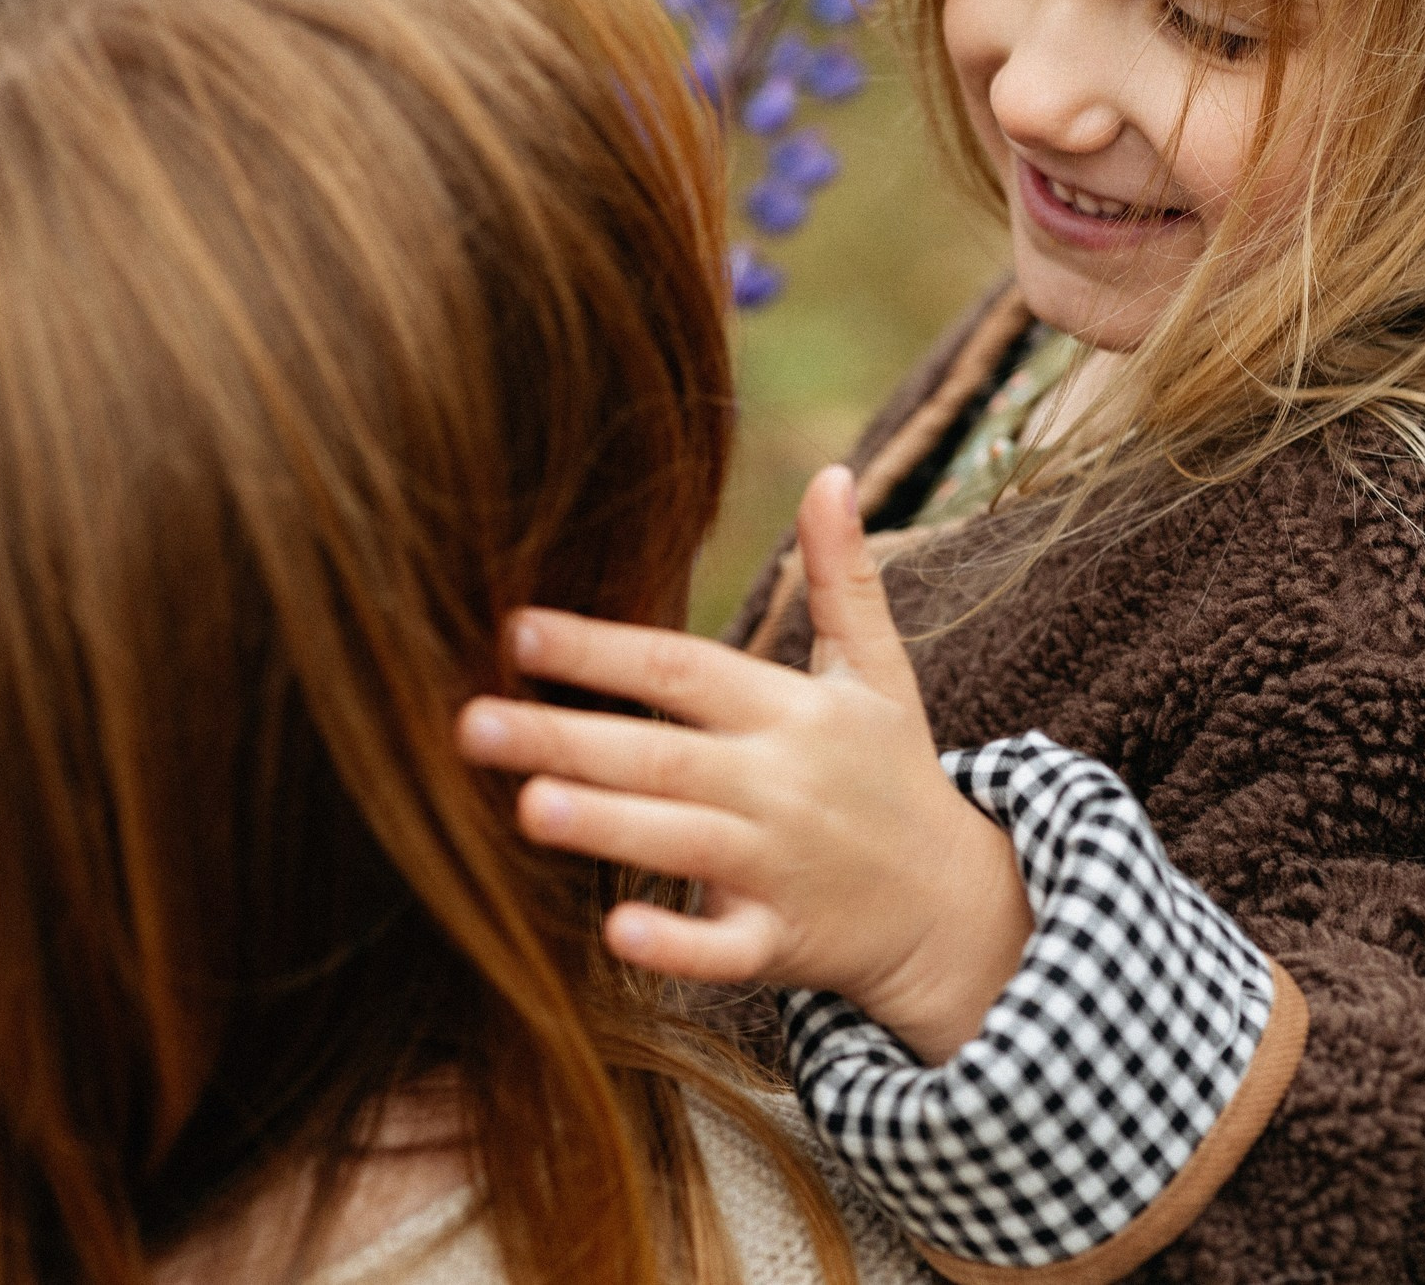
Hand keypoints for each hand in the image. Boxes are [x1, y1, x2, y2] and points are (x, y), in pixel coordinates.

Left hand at [456, 465, 1033, 1063]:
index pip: (685, 670)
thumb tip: (831, 474)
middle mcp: (782, 783)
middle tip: (469, 723)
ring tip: (524, 807)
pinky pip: (726, 949)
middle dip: (567, 737)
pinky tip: (616, 930)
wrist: (954, 907)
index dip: (603, 648)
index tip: (515, 628)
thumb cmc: (892, 775)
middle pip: (663, 753)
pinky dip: (678, 944)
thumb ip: (844, 577)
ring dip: (608, 825)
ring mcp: (782, 867)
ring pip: (684, 842)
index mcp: (792, 712)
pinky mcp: (784, 943)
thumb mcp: (878, 673)